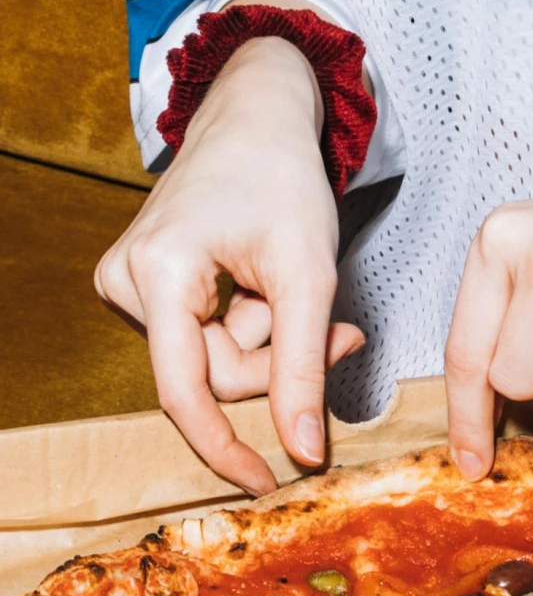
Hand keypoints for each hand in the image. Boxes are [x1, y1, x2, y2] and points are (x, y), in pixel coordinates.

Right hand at [95, 38, 363, 493]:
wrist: (258, 113)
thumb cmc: (283, 176)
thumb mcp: (308, 270)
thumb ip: (304, 364)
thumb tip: (300, 453)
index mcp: (157, 270)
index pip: (186, 393)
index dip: (228, 446)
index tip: (271, 482)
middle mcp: (126, 278)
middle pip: (210, 372)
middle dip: (278, 359)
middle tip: (343, 334)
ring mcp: (128, 279)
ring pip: (210, 356)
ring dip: (265, 334)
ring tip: (291, 280)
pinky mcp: (144, 280)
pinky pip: (202, 333)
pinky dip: (245, 319)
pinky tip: (261, 277)